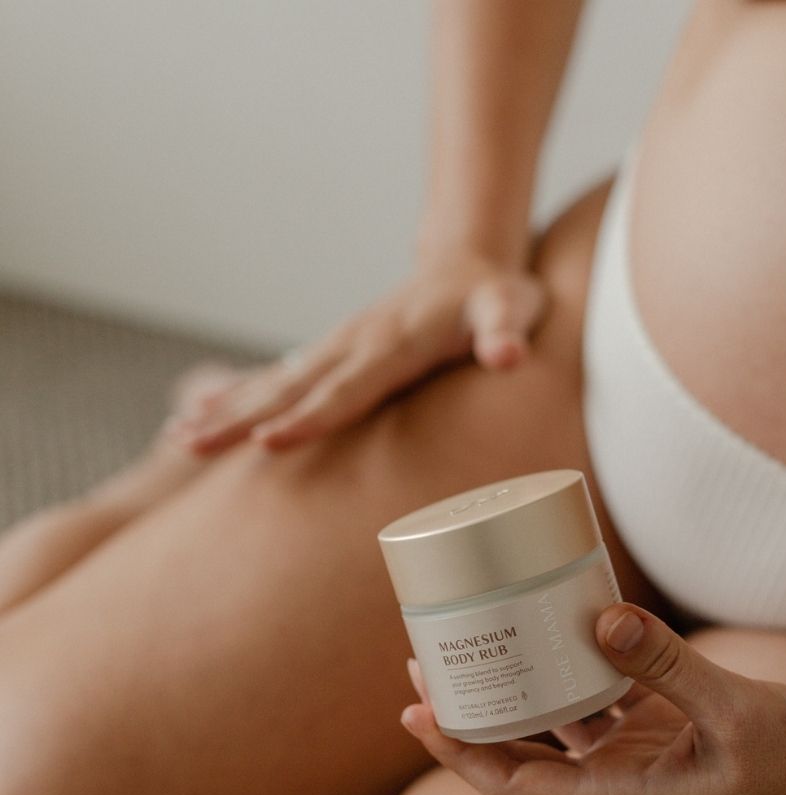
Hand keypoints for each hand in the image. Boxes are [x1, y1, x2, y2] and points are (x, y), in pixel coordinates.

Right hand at [167, 253, 545, 452]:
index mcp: (396, 344)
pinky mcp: (335, 350)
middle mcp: (357, 344)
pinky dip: (240, 395)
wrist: (467, 262)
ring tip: (180, 438)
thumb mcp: (511, 307)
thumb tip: (508, 356)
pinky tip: (202, 413)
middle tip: (189, 446)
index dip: (312, 417)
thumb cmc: (495, 295)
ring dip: (228, 410)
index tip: (270, 442)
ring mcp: (340, 345)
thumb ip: (506, 330)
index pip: (349, 388)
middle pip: (292, 387)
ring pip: (275, 382)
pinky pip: (280, 376)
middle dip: (241, 419)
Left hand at [401, 603, 785, 794]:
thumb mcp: (741, 715)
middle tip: (424, 659)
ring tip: (475, 640)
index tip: (418, 715)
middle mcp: (622, 786)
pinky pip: (601, 700)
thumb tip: (599, 615)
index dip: (462, 756)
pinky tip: (554, 628)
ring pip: (555, 724)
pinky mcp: (665, 733)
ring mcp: (642, 760)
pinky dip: (572, 668)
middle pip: (520, 753)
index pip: (517, 788)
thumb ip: (668, 667)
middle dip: (468, 715)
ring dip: (513, 689)